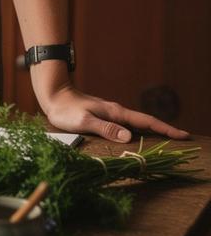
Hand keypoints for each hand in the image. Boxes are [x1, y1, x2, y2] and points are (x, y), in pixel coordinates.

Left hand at [39, 81, 189, 143]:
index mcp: (115, 112)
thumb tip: (129, 137)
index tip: (183, 135)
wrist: (53, 95)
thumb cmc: (65, 110)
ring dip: (152, 131)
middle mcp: (116, 112)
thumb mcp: (84, 121)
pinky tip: (138, 137)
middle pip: (145, 122)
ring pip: (136, 123)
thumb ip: (105, 128)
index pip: (146, 121)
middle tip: (182, 140)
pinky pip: (126, 124)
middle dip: (164, 131)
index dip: (165, 129)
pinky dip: (138, 130)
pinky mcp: (104, 116)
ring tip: (167, 141)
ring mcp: (110, 113)